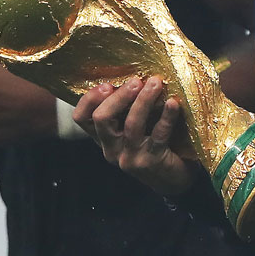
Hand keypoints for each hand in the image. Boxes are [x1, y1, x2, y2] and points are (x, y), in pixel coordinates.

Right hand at [73, 76, 194, 196]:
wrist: (173, 180)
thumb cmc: (153, 145)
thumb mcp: (133, 128)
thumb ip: (126, 109)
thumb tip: (133, 74)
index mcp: (103, 138)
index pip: (81, 118)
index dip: (89, 99)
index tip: (107, 84)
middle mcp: (111, 149)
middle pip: (102, 118)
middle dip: (118, 96)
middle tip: (136, 81)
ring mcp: (130, 157)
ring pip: (131, 124)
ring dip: (143, 100)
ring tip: (155, 83)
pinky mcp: (151, 161)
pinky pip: (159, 134)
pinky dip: (167, 116)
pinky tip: (172, 103)